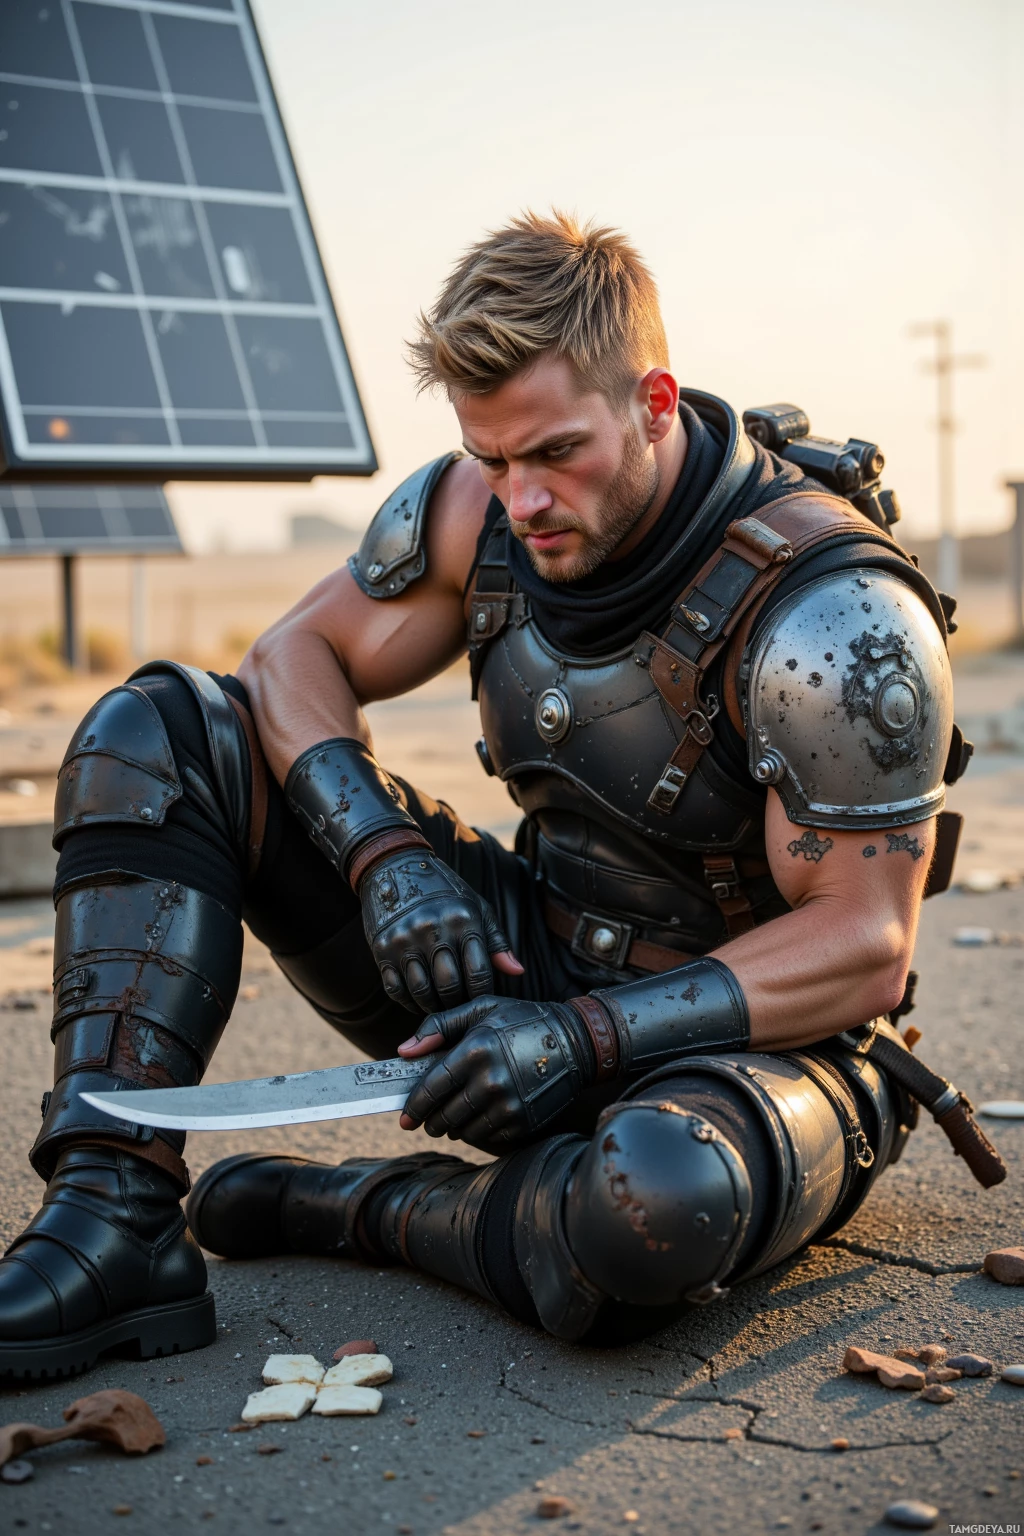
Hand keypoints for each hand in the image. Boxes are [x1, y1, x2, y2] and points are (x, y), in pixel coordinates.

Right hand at [360, 851, 522, 1013]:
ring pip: (422, 992)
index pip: (478, 974)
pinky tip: (418, 1001)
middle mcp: (432, 930)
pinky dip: (408, 1002)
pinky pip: (396, 989)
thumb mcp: (475, 907)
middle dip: (459, 1004)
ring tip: (442, 1007)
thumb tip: (517, 972)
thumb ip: (496, 942)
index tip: (481, 1001)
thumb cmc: (444, 891)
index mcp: (462, 921)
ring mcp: (404, 940)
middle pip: (450, 987)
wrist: (394, 865)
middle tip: (461, 1008)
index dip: (482, 994)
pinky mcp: (381, 949)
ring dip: (434, 1007)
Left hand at [396, 994, 593, 1149]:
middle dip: (431, 1121)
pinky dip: (477, 1133)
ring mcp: (509, 1104)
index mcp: (476, 1050)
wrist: (576, 1041)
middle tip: (427, 1122)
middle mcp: (491, 1080)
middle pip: (445, 1115)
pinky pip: (488, 1137)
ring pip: (464, 1130)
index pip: (432, 1087)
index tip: (405, 1116)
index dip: (414, 1105)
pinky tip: (478, 1121)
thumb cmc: (522, 1021)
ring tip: (452, 1121)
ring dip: (453, 1129)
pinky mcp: (523, 1121)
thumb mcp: (482, 1010)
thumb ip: (439, 1026)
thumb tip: (404, 1051)